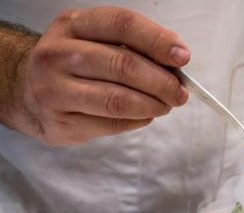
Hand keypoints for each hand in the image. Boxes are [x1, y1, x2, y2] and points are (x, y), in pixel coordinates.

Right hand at [17, 7, 189, 145]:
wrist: (27, 91)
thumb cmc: (75, 64)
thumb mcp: (96, 41)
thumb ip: (133, 46)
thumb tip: (176, 61)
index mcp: (72, 25)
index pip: (122, 24)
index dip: (157, 40)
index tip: (182, 57)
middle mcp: (57, 54)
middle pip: (124, 65)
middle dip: (162, 82)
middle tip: (180, 92)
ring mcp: (54, 90)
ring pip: (118, 100)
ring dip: (153, 105)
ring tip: (166, 105)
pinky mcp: (60, 122)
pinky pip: (111, 124)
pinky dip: (137, 121)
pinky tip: (144, 115)